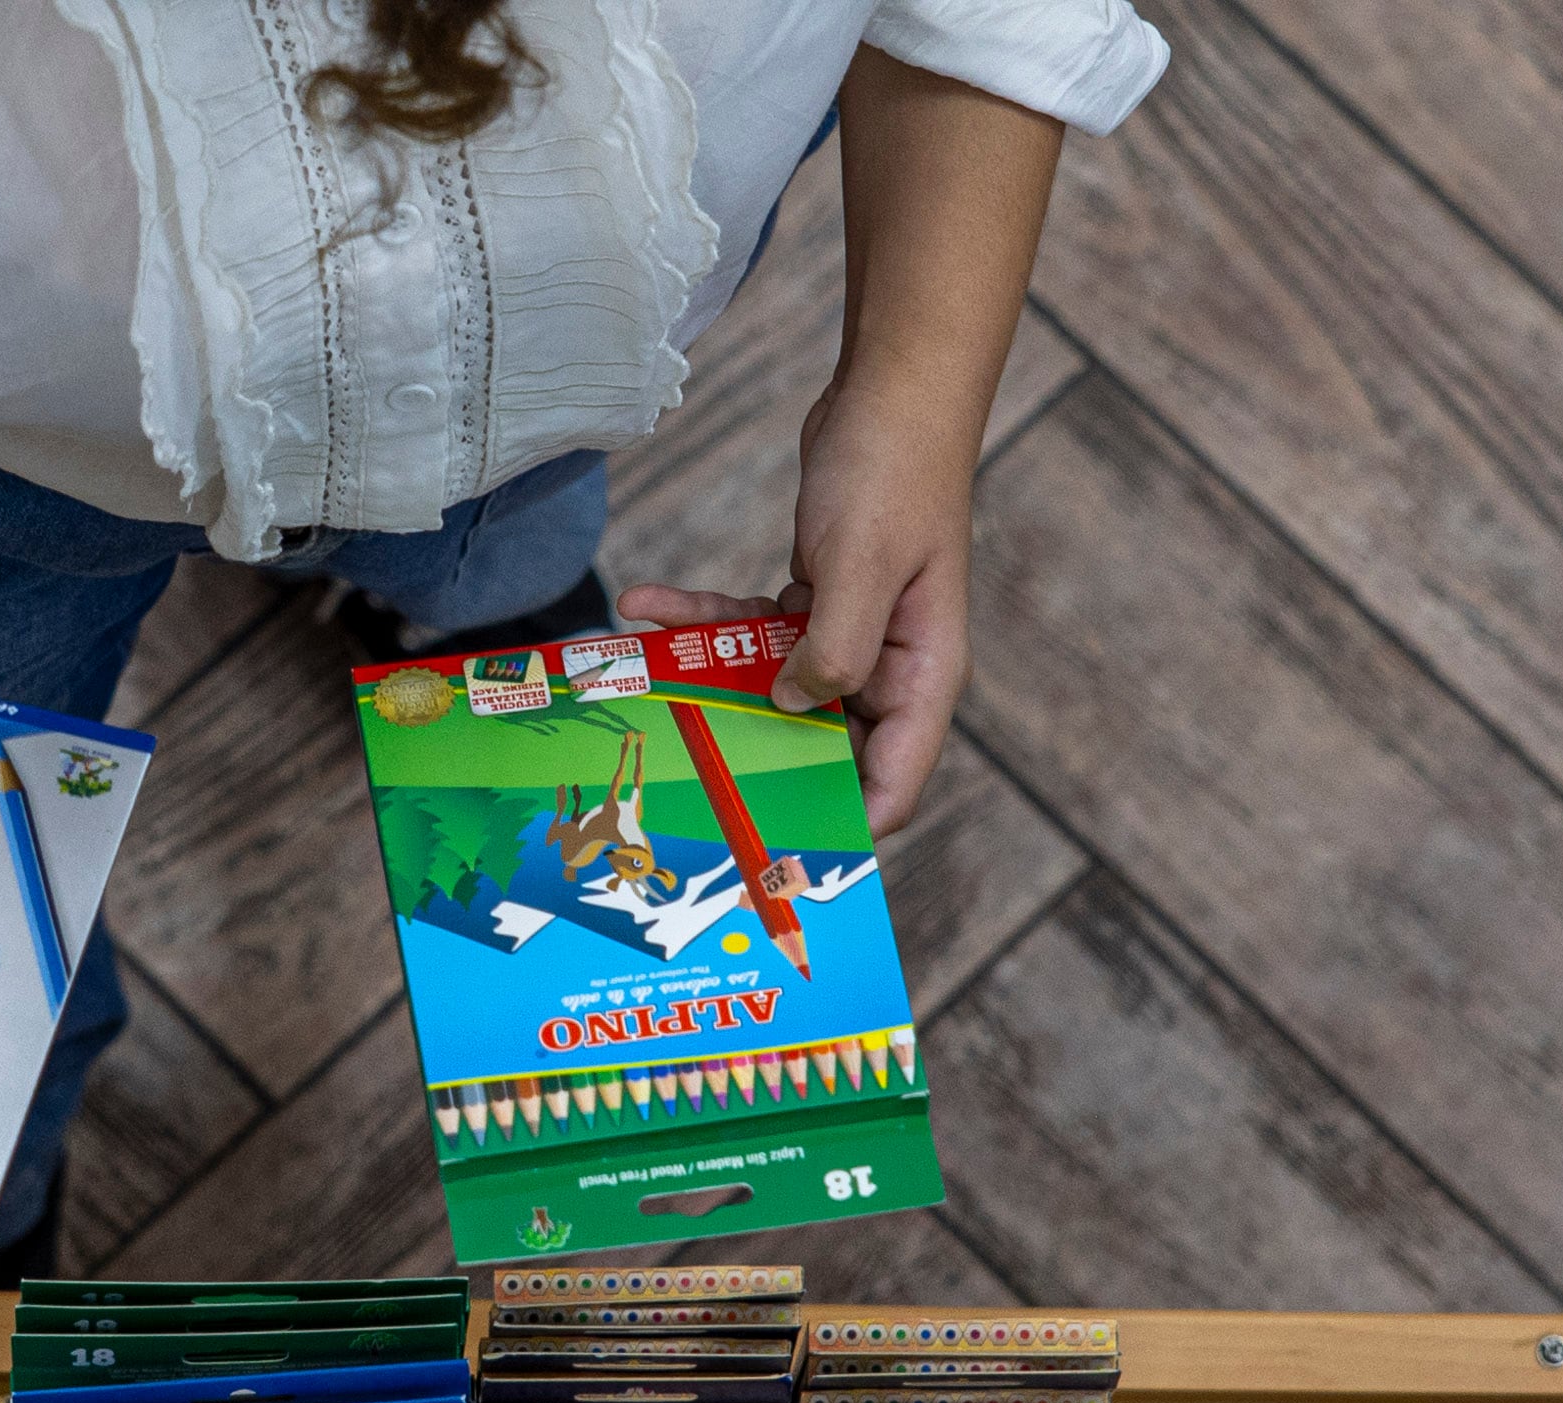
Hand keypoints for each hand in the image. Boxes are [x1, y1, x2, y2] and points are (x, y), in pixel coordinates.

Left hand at [619, 382, 970, 839]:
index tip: (773, 851)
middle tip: (678, 783)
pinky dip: (703, 622)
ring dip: (707, 683)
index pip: (893, 783)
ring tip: (639, 681)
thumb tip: (794, 709)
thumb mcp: (863, 565)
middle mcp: (888, 667)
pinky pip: (751, 632)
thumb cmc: (895, 473)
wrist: (892, 391)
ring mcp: (849, 636)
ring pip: (770, 689)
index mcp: (923, 675)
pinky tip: (643, 604)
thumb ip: (833, 648)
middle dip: (753, 761)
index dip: (840, 827)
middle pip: (821, 748)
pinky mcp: (814, 602)